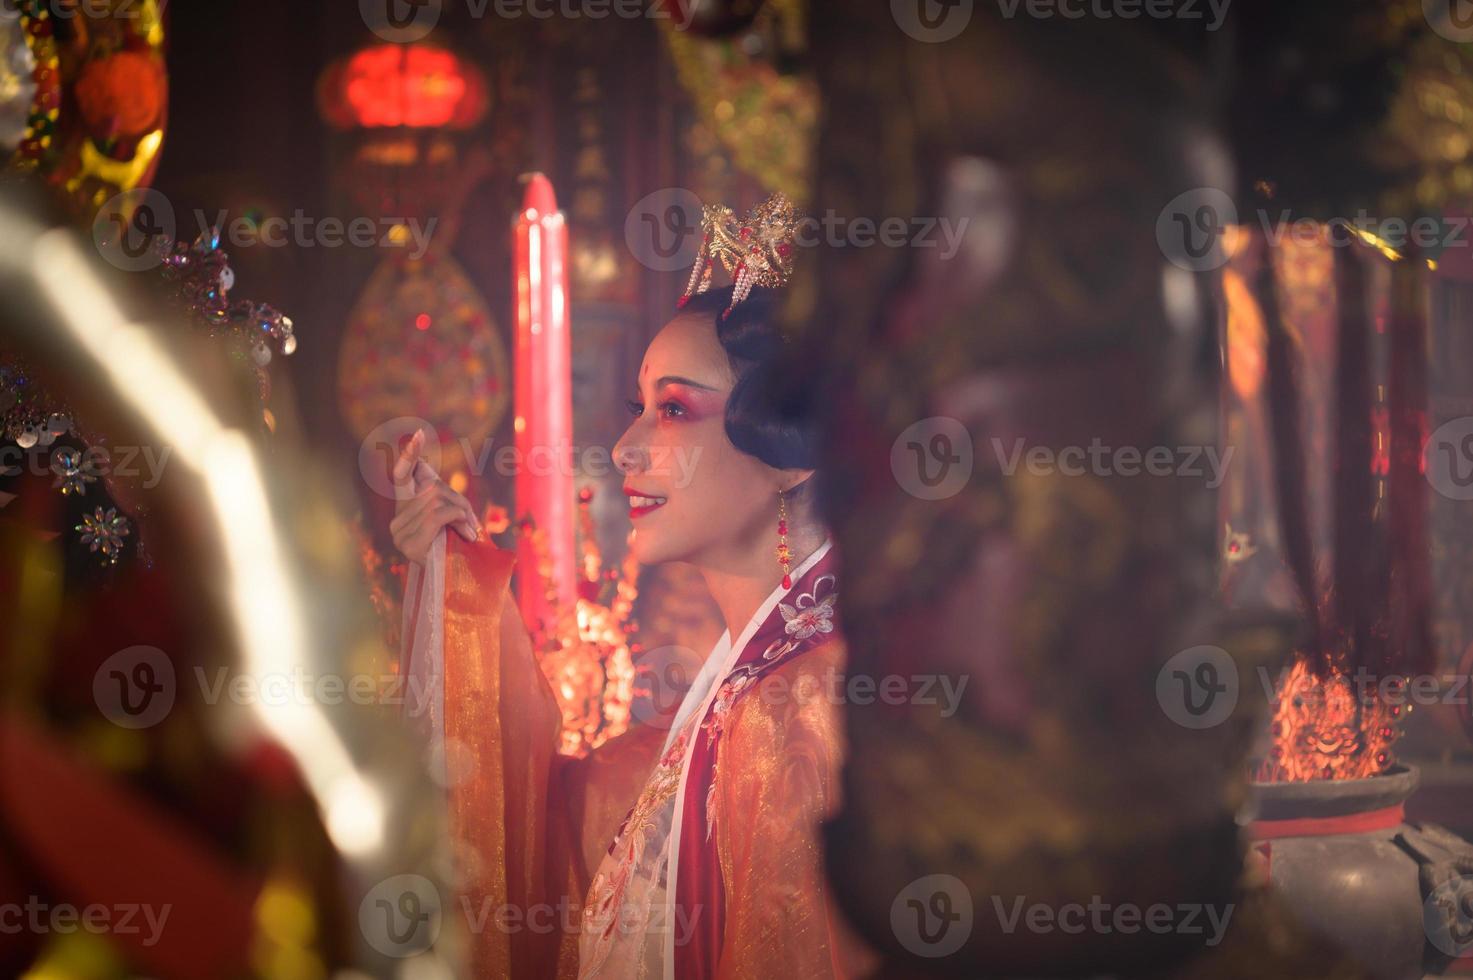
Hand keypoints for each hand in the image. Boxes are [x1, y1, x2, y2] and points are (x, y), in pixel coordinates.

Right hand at [388, 429, 480, 563]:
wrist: (456, 586)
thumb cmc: (455, 551)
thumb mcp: (450, 520)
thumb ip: (442, 499)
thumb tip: (427, 471)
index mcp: (405, 511)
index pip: (401, 477)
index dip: (410, 456)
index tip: (418, 434)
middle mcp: (397, 520)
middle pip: (431, 489)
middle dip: (458, 500)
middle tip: (473, 522)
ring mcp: (400, 533)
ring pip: (436, 500)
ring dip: (461, 511)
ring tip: (470, 530)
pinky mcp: (409, 544)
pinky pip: (438, 514)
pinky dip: (457, 517)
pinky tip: (466, 532)